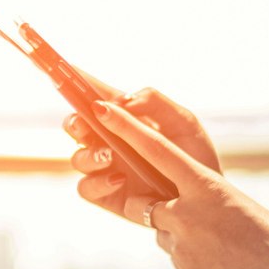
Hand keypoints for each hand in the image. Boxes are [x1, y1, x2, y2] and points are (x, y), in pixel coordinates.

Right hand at [62, 74, 222, 213]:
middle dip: (74, 122)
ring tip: (109, 156)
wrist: (204, 199)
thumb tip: (121, 100)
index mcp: (125, 118)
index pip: (95, 95)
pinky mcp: (106, 195)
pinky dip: (98, 182)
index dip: (76, 81)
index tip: (64, 69)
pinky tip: (119, 179)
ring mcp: (105, 169)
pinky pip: (86, 188)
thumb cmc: (194, 157)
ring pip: (78, 157)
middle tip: (85, 123)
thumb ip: (155, 103)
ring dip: (89, 155)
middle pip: (75, 126)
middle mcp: (109, 141)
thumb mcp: (184, 123)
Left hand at [81, 97, 268, 268]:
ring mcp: (184, 244)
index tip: (101, 110)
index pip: (157, 151)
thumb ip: (211, 202)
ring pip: (162, 233)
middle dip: (150, 206)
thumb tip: (194, 207)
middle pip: (144, 204)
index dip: (126, 129)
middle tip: (178, 213)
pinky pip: (176, 256)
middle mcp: (189, 213)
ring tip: (219, 246)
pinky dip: (193, 257)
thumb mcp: (243, 208)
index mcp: (208, 186)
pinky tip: (222, 266)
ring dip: (180, 236)